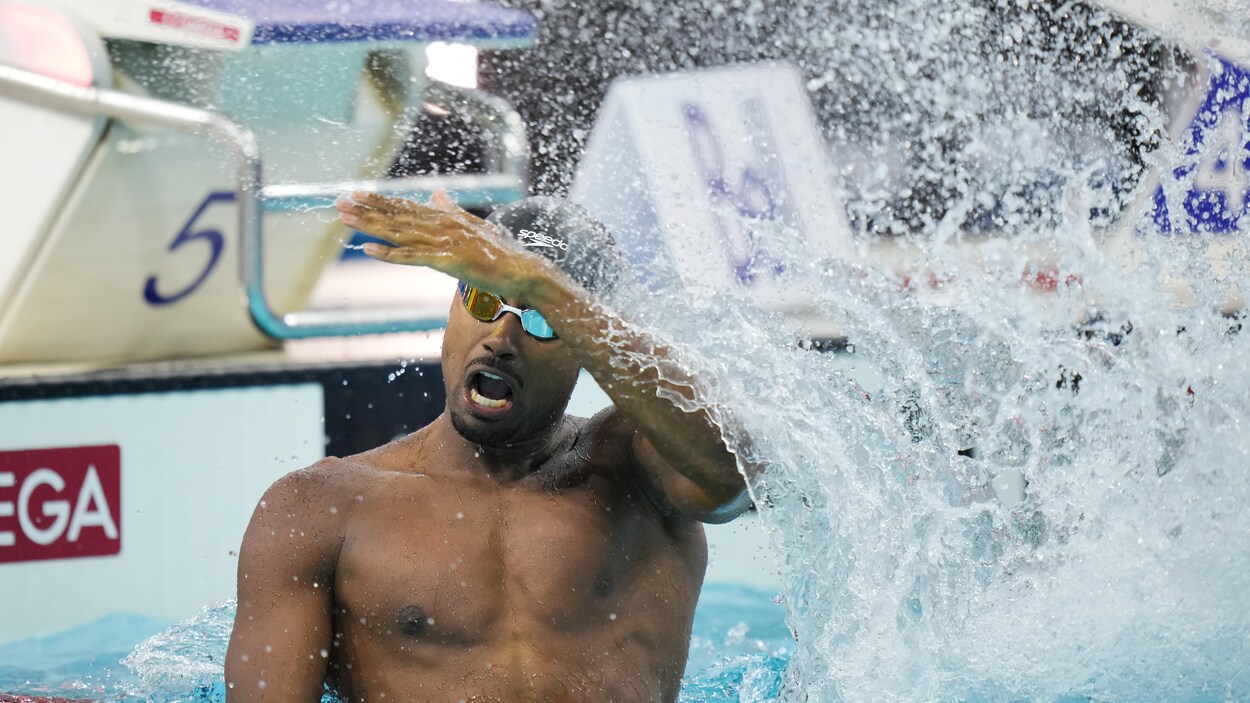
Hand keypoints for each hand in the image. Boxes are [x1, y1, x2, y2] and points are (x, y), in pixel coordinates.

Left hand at [335, 190, 561, 299]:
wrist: (522, 269)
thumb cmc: (500, 252)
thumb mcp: (474, 225)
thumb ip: (453, 210)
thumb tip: (438, 193)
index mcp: (446, 218)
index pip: (407, 207)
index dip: (380, 201)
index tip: (357, 194)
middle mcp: (442, 225)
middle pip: (398, 216)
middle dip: (368, 209)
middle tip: (340, 201)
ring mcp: (444, 242)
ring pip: (400, 232)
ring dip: (371, 225)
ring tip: (346, 218)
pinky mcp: (448, 260)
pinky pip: (412, 257)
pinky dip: (389, 254)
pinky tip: (369, 249)